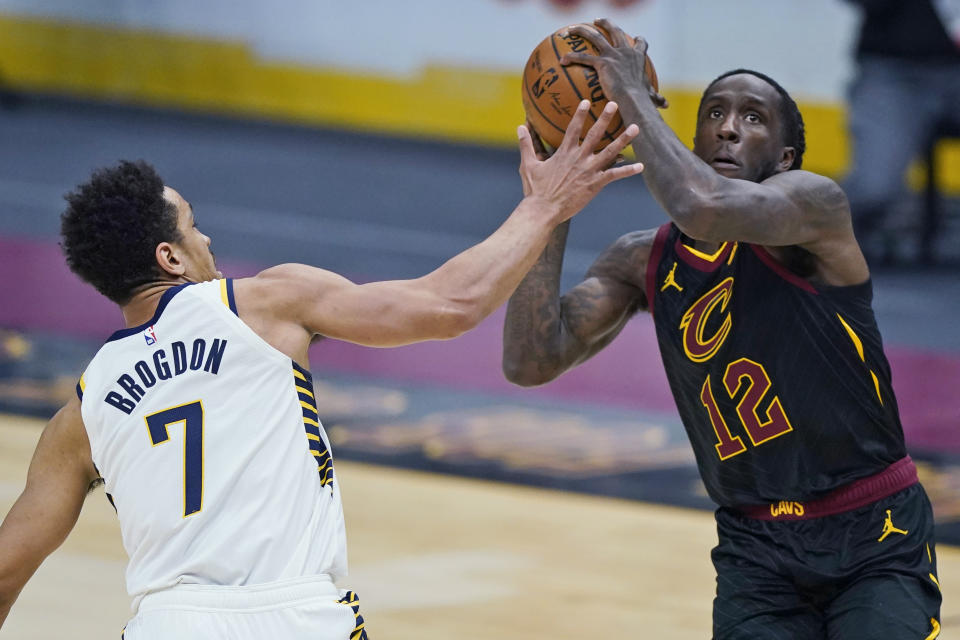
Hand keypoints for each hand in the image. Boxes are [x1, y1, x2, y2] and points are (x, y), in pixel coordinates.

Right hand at [517, 99, 642, 221]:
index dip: (579, 114)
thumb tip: (520, 127)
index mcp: (564, 153)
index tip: (586, 101)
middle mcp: (579, 158)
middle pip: (595, 134)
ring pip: (610, 152)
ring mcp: (589, 170)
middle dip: (605, 118)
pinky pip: (614, 175)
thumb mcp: (528, 165)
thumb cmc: (535, 190)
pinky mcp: (595, 184)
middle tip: (615, 104)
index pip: (573, 128)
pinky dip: (628, 171)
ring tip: (636, 128)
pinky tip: (641, 166)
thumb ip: (526, 144)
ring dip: (624, 139)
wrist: (543, 210)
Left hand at [561, 19, 667, 109]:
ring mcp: (613, 55)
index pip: (640, 44)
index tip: (636, 38)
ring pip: (595, 37)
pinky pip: (583, 58)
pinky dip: (572, 58)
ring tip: (571, 29)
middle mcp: (625, 51)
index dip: (638, 41)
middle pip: (615, 31)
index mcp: (637, 57)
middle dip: (606, 23)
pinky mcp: (602, 63)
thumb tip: (665, 106)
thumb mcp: (651, 95)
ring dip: (582, 31)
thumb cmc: (643, 99)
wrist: (634, 99)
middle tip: (597, 20)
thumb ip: (656, 98)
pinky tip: (562, 60)